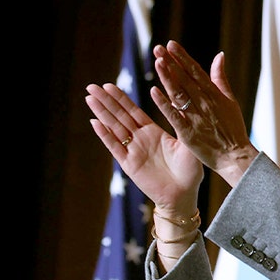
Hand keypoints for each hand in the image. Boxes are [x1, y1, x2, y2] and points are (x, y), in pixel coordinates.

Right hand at [85, 82, 203, 212]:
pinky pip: (115, 147)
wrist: (184, 195)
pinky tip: (95, 123)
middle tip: (91, 86)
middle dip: (106, 101)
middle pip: (119, 116)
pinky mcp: (129, 165)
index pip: (133, 111)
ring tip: (89, 98)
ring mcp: (133, 151)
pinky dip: (105, 135)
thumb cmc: (190, 171)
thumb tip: (179, 101)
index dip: (121, 98)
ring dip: (102, 113)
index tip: (109, 85)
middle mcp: (140, 140)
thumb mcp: (187, 143)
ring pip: (114, 128)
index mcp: (153, 132)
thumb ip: (181, 123)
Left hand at [152, 41, 259, 186]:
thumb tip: (219, 55)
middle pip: (184, 80)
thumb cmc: (233, 128)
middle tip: (157, 49)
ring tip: (156, 62)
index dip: (182, 58)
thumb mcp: (230, 100)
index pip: (195, 72)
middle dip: (171, 63)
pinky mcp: (188, 133)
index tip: (170, 44)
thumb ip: (221, 78)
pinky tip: (154, 91)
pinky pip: (174, 116)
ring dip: (167, 78)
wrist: (234, 157)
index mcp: (214, 95)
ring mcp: (196, 118)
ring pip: (179, 94)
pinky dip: (164, 104)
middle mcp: (204, 103)